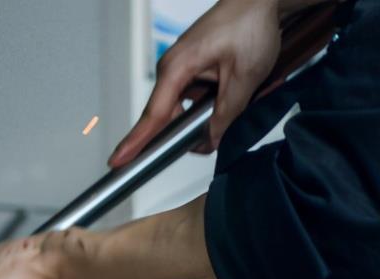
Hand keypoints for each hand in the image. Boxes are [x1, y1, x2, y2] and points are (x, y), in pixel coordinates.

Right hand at [108, 0, 284, 166]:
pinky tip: (230, 93)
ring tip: (233, 99)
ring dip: (205, 114)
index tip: (118, 161)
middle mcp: (172, 68)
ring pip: (184, 108)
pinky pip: (194, 96)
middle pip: (168, 115)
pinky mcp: (192, 68)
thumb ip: (226, 114)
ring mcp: (181, 68)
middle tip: (213, 137)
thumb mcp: (244, 77)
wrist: (261, 1)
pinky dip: (210, 102)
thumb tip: (211, 140)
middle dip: (187, 131)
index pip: (153, 114)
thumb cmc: (250, 25)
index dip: (136, 141)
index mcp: (177, 68)